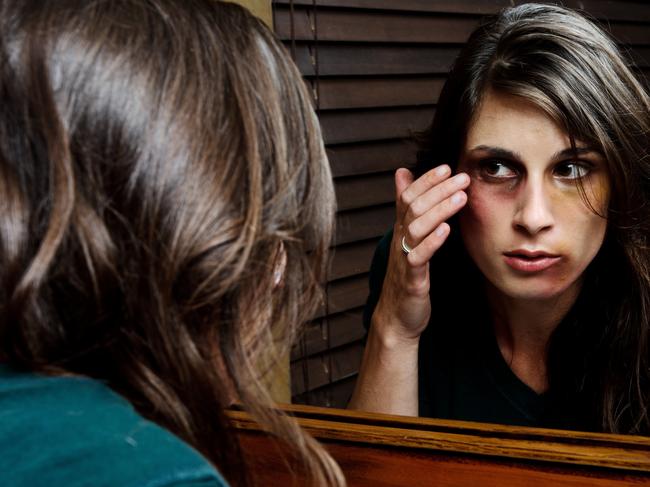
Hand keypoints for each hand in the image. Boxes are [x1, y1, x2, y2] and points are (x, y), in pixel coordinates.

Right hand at [372, 165, 469, 342]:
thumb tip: (402, 172)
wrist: (397, 317)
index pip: (407, 196)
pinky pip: (418, 257)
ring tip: (461, 197)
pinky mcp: (411, 279)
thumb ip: (405, 207)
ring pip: (416, 227)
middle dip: (438, 189)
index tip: (448, 167)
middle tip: (462, 177)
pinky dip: (432, 242)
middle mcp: (400, 241)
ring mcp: (404, 259)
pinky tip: (447, 230)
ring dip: (439, 210)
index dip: (426, 180)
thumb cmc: (407, 276)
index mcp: (401, 231)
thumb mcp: (407, 238)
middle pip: (413, 207)